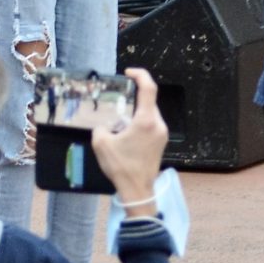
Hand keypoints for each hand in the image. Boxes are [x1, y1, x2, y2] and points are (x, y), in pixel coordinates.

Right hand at [90, 67, 168, 199]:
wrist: (137, 189)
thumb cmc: (121, 166)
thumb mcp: (101, 143)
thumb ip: (101, 127)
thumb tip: (105, 124)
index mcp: (146, 120)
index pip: (149, 88)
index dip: (140, 75)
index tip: (129, 73)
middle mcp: (158, 123)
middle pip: (148, 101)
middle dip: (133, 98)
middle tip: (118, 100)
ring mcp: (162, 133)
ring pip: (149, 113)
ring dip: (136, 112)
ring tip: (120, 122)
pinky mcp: (161, 141)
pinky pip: (151, 124)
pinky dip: (140, 122)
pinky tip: (127, 133)